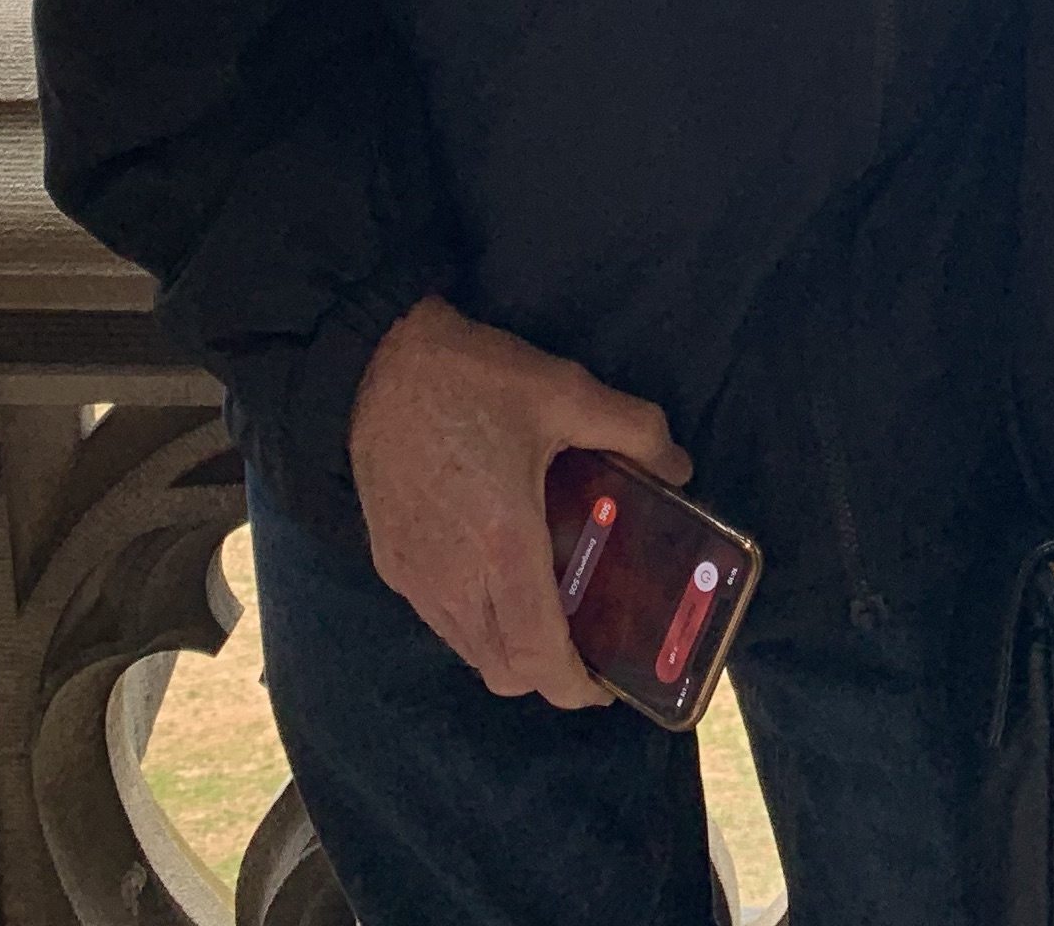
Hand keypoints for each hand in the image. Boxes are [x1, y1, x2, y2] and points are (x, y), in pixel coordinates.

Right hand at [348, 293, 691, 709]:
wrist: (373, 367)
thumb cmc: (469, 380)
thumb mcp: (565, 390)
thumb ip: (634, 430)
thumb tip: (679, 468)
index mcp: (503, 544)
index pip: (537, 656)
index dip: (575, 687)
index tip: (609, 681)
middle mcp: (453, 579)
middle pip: (504, 672)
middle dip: (550, 674)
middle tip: (589, 640)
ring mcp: (416, 578)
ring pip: (470, 652)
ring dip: (512, 650)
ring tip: (549, 607)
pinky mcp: (392, 565)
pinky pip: (441, 622)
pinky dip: (477, 625)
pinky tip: (499, 576)